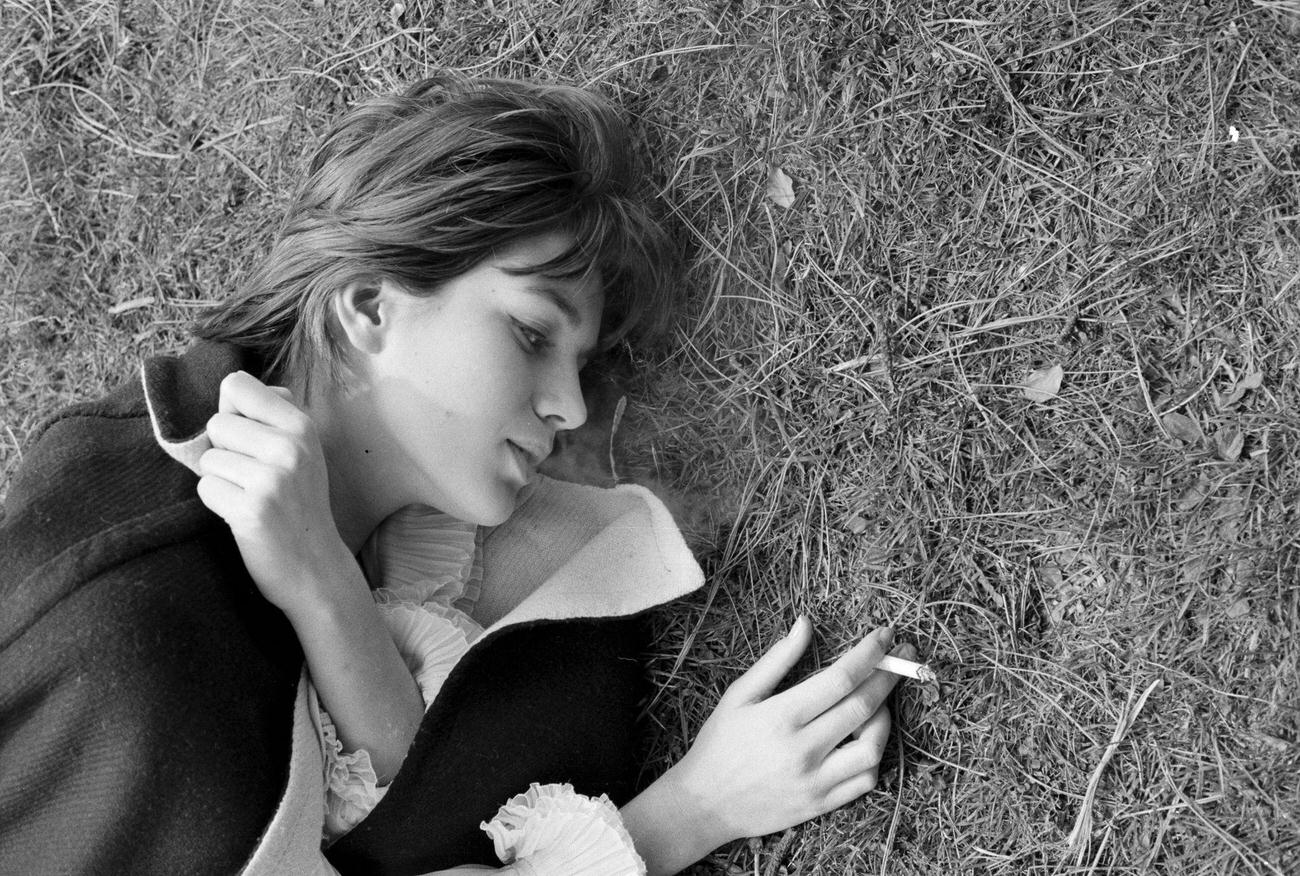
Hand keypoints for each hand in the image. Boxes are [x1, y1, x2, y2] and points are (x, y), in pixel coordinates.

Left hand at [196, 370, 355, 618]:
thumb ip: (275, 415)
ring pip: (208, 458)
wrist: (316, 567)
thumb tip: (235, 386)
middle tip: (253, 475)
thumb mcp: (304, 451)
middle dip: (225, 450)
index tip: (248, 435)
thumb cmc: (301, 504)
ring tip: (250, 495)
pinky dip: (218, 503)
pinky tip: (244, 514)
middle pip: (217, 424)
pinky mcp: (251, 510)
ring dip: (221, 478)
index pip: (237, 385)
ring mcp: (271, 480)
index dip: (232, 411)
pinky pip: (206, 488)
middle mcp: (289, 448)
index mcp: (302, 426)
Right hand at [668, 619, 910, 845]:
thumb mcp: (740, 694)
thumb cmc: (720, 742)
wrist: (705, 803)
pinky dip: (874, 755)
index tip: (885, 636)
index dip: (869, 654)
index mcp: (782, 716)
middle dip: (889, 676)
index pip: (840, 678)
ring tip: (879, 701)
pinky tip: (867, 736)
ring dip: (885, 719)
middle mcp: (803, 749)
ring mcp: (815, 780)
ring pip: (872, 748)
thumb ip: (778, 659)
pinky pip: (864, 780)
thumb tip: (806, 623)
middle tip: (903, 655)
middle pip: (863, 706)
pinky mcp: (821, 804)